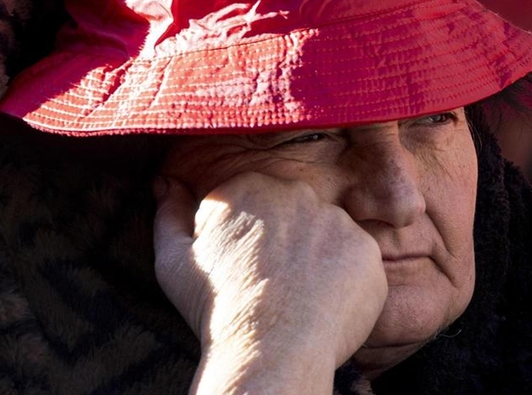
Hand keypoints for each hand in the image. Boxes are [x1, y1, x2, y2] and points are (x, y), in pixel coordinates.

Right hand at [153, 172, 387, 393]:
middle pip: (292, 213)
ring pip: (326, 235)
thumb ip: (168, 213)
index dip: (246, 238)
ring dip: (316, 258)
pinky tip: (323, 304)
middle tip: (270, 282)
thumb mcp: (174, 260)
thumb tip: (165, 182)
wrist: (269, 348)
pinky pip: (355, 260)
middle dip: (284, 241)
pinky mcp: (366, 248)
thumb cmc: (216, 307)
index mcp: (249, 186)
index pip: (253, 202)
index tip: (241, 266)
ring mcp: (338, 219)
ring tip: (296, 296)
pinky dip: (344, 280)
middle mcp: (298, 192)